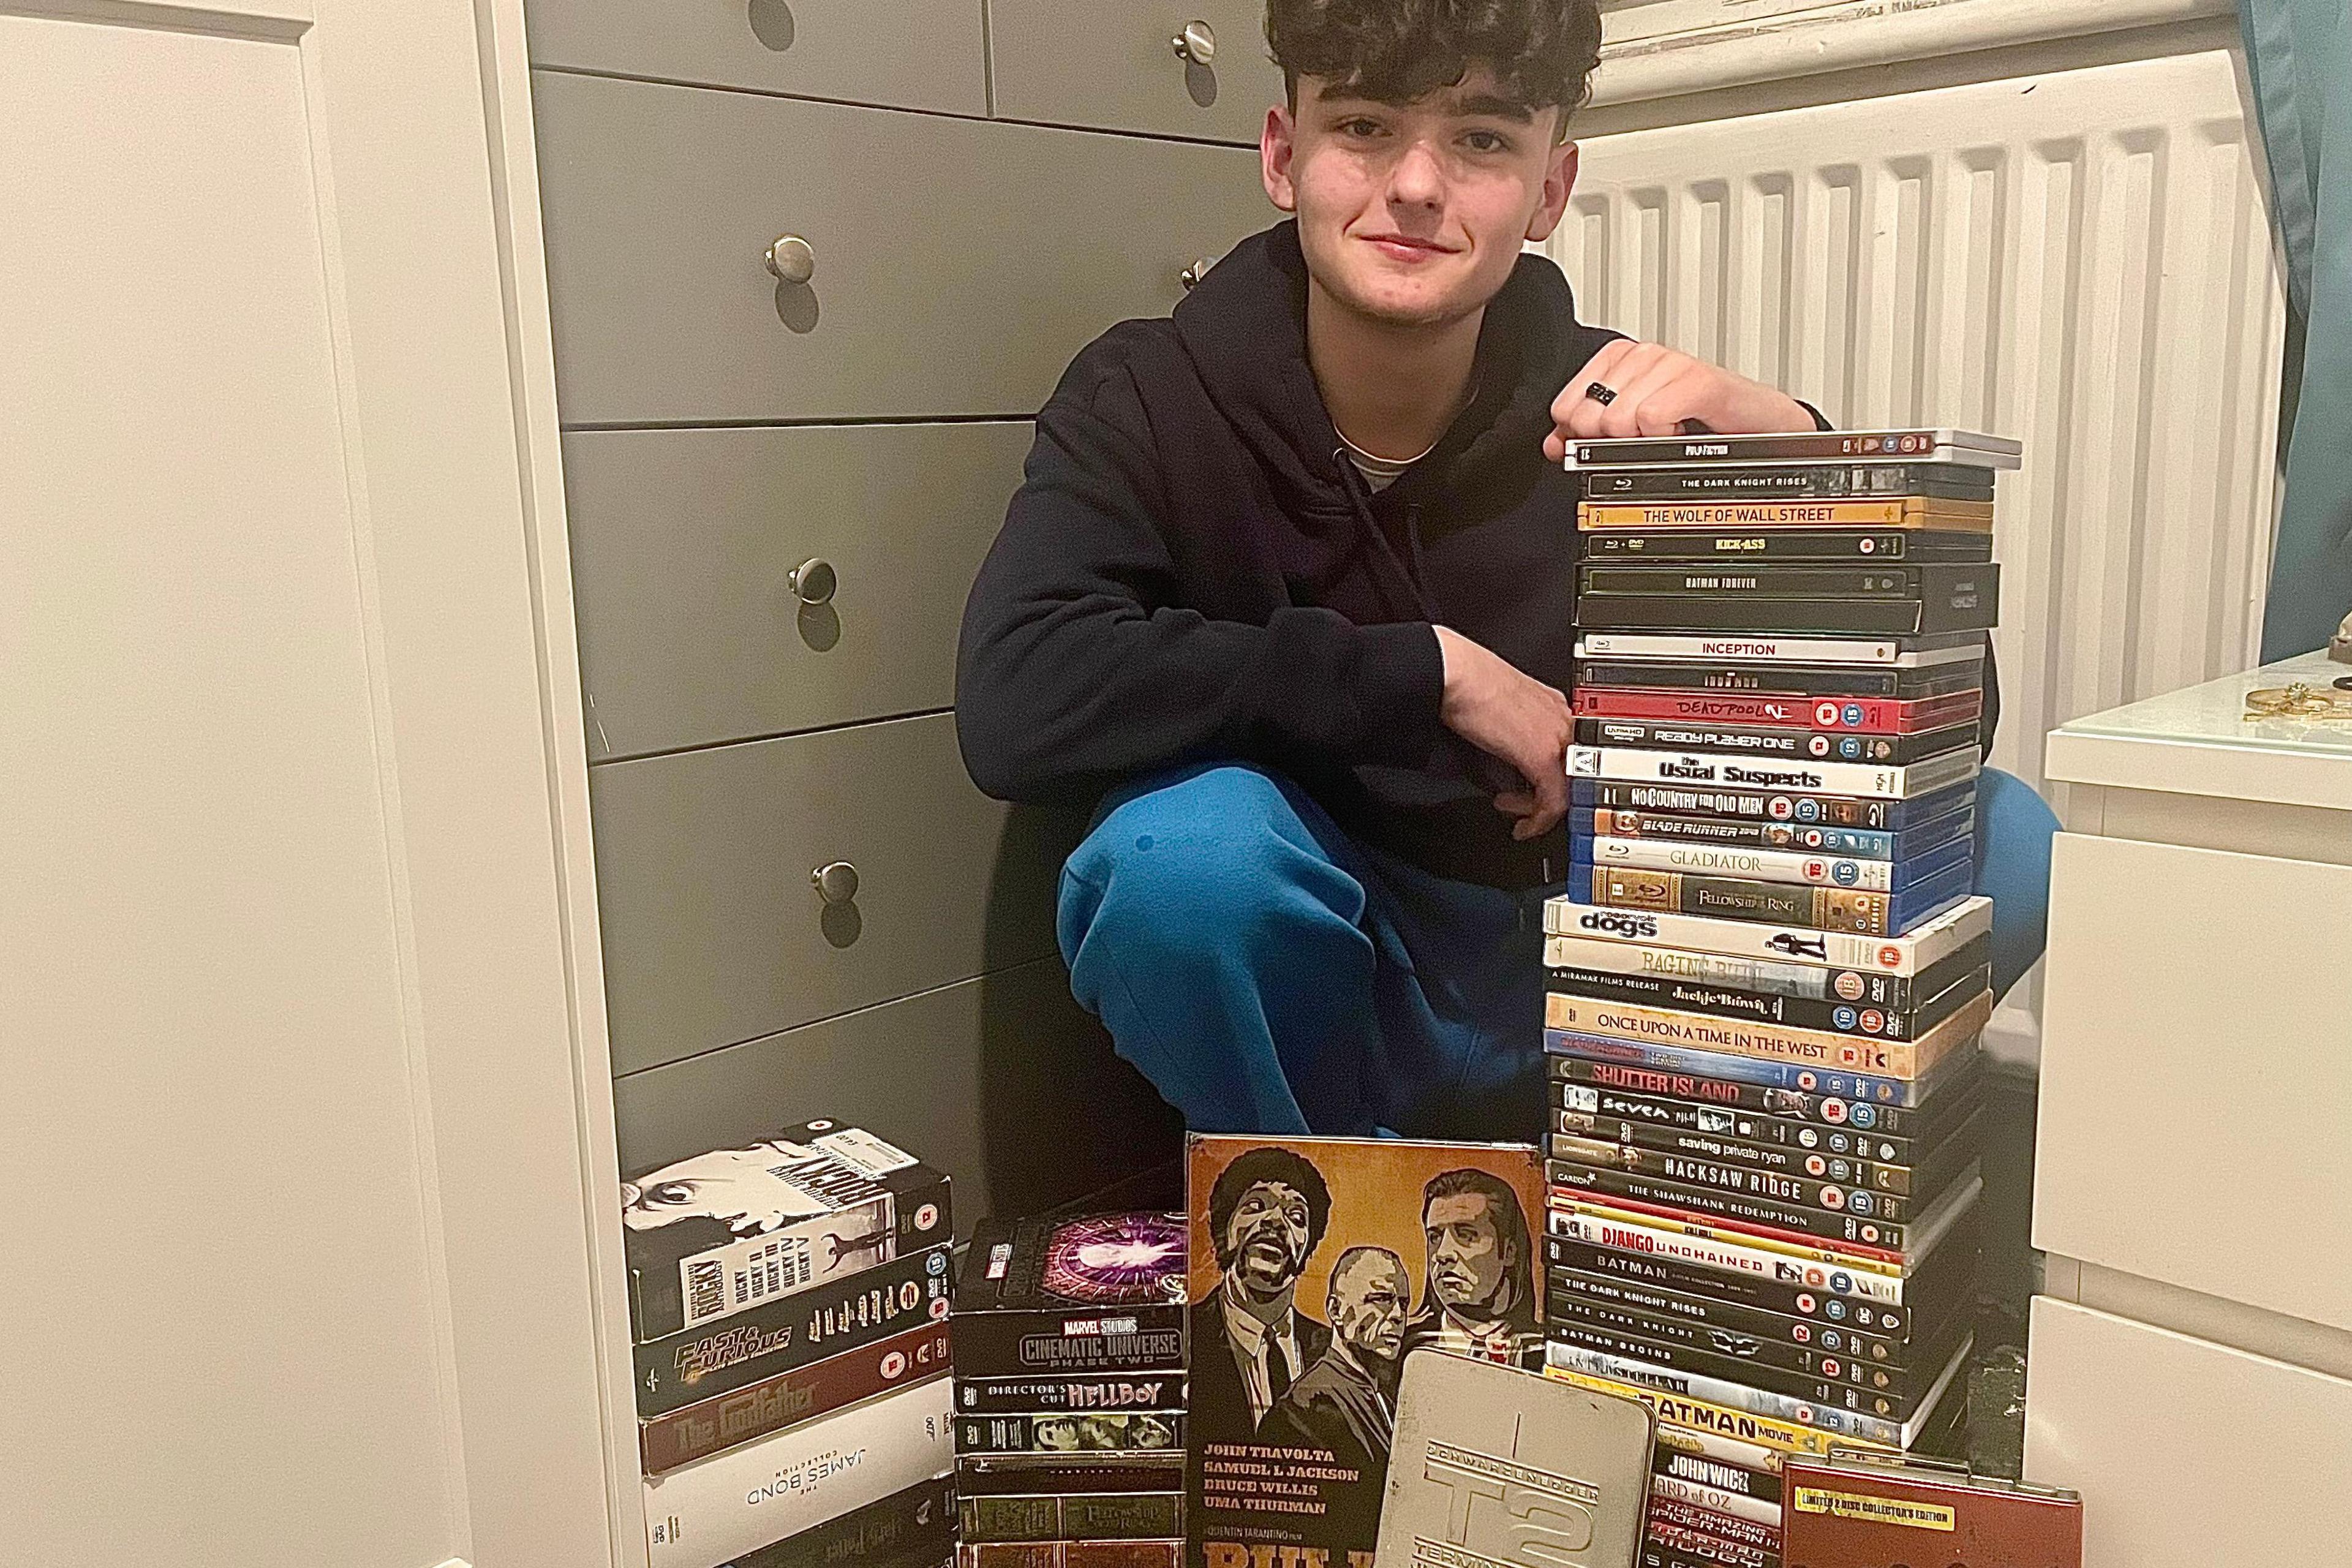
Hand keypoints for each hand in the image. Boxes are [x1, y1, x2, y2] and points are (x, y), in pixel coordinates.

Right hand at [1434, 627, 1572, 841]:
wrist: (1457, 673)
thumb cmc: (1466, 682)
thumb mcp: (1499, 709)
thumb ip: (1510, 732)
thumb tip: (1502, 759)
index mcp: (1552, 705)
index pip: (1568, 751)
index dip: (1551, 777)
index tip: (1533, 790)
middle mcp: (1561, 719)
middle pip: (1572, 773)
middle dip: (1546, 797)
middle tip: (1523, 807)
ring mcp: (1556, 736)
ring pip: (1567, 790)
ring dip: (1539, 810)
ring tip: (1514, 811)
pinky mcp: (1542, 755)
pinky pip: (1553, 801)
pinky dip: (1537, 820)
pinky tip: (1521, 824)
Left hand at [1544, 340, 1813, 459]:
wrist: (1757, 425)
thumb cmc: (1699, 422)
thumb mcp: (1634, 431)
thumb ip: (1588, 436)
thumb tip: (1555, 444)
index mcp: (1618, 360)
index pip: (1565, 407)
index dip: (1582, 437)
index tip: (1613, 441)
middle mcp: (1641, 355)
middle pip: (1588, 417)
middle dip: (1612, 443)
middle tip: (1646, 440)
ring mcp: (1669, 363)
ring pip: (1617, 420)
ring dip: (1644, 442)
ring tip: (1670, 433)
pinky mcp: (1696, 379)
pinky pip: (1651, 418)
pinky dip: (1665, 438)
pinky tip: (1683, 432)